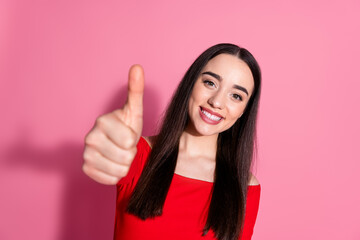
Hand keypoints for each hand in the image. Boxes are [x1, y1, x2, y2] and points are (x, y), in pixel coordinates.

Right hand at [82, 65, 143, 184]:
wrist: (120, 147)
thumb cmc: (128, 128)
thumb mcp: (135, 111)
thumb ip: (136, 90)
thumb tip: (137, 67)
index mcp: (102, 121)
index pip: (129, 141)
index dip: (134, 141)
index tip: (129, 135)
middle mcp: (89, 137)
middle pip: (125, 157)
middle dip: (130, 154)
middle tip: (125, 147)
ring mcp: (86, 154)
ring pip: (119, 170)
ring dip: (125, 166)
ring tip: (120, 154)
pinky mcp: (86, 169)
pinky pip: (109, 179)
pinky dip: (116, 175)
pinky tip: (113, 164)